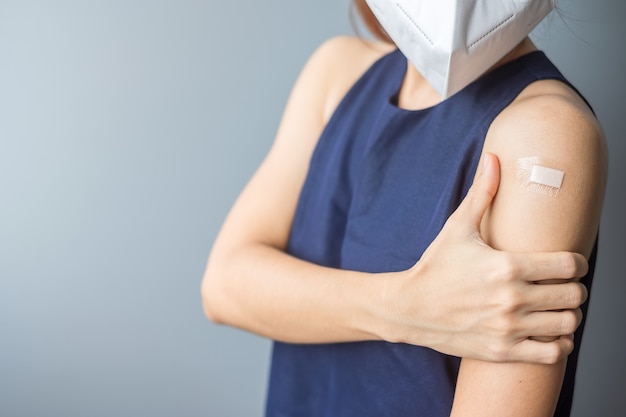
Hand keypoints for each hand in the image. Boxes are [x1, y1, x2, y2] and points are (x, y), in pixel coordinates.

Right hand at [380, 153, 587, 363]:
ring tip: (556, 307)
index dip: (577, 262)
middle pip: (574, 295)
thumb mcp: (457, 228)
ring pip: (567, 323)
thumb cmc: (435, 267)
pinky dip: (560, 343)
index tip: (570, 263)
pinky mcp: (503, 350)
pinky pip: (553, 352)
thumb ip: (482, 193)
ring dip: (568, 314)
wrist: (409, 308)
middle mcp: (512, 298)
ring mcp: (508, 327)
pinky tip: (549, 332)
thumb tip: (494, 158)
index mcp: (507, 266)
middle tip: (563, 285)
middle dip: (574, 288)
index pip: (570, 265)